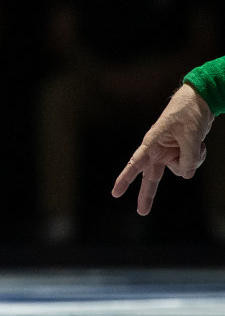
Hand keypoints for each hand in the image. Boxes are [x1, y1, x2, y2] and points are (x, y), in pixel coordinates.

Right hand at [112, 83, 214, 214]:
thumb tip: (186, 175)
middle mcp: (158, 152)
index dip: (126, 179)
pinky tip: (199, 145)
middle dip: (146, 195)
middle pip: (151, 178)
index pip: (136, 164)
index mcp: (152, 144)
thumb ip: (188, 158)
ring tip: (196, 143)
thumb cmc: (188, 114)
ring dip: (191, 160)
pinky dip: (197, 157)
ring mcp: (169, 153)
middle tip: (142, 212)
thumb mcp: (191, 136)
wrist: (198, 103)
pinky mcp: (180, 154)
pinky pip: (189, 165)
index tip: (116, 192)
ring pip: (180, 170)